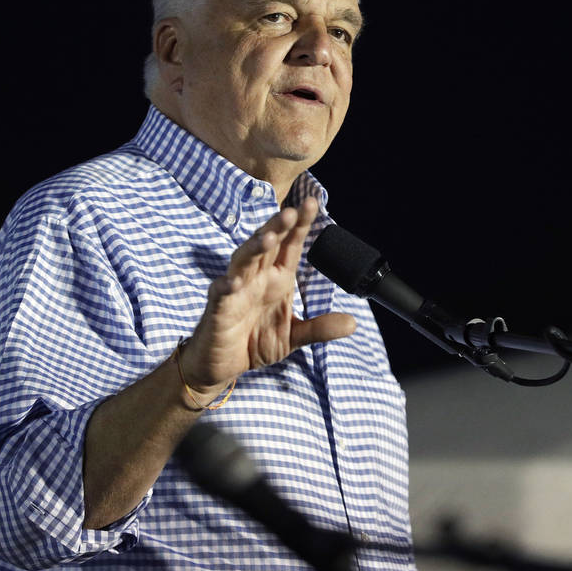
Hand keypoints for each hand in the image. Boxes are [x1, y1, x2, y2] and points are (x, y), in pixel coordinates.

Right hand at [179, 197, 355, 399]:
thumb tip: (353, 323)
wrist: (221, 367)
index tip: (312, 203)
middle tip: (291, 211)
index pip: (290, 246)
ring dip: (254, 248)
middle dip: (277, 227)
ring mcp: (235, 291)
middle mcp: (256, 279)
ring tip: (269, 237)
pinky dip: (225, 286)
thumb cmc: (254, 343)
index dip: (299, 225)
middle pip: (266, 246)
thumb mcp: (293, 337)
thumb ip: (320, 328)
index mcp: (276, 280)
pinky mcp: (218, 309)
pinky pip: (220, 293)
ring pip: (243, 262)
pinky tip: (234, 282)